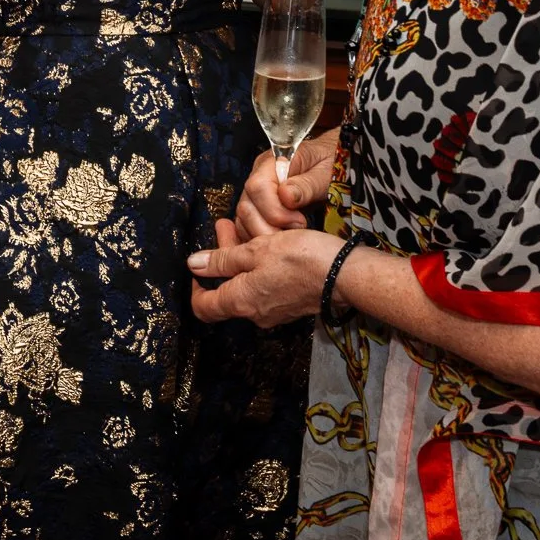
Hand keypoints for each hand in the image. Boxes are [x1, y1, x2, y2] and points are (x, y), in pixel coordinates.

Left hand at [189, 219, 341, 328]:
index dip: (195, 288)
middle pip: (225, 292)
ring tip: (248, 228)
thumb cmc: (302, 259)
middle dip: (221, 259)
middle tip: (224, 226)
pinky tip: (268, 245)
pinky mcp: (290, 305)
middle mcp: (255, 313)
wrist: (346, 275)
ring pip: (246, 287)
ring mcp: (274, 312)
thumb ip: (223, 259)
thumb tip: (193, 265)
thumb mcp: (257, 250)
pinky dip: (260, 268)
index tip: (199, 265)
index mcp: (240, 301)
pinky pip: (265, 288)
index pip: (203, 307)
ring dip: (242, 259)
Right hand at [237, 130, 337, 238]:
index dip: (275, 211)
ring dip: (266, 235)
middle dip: (270, 228)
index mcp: (273, 162)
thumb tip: (285, 196)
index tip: (300, 221)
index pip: (257, 187)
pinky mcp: (257, 209)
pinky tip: (282, 240)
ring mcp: (255, 193)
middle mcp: (258, 176)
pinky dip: (261, 238)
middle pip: (246, 207)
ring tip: (291, 238)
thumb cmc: (332, 164)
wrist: (334, 163)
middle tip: (297, 233)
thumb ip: (307, 185)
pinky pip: (247, 227)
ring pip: (243, 221)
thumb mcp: (327, 172)